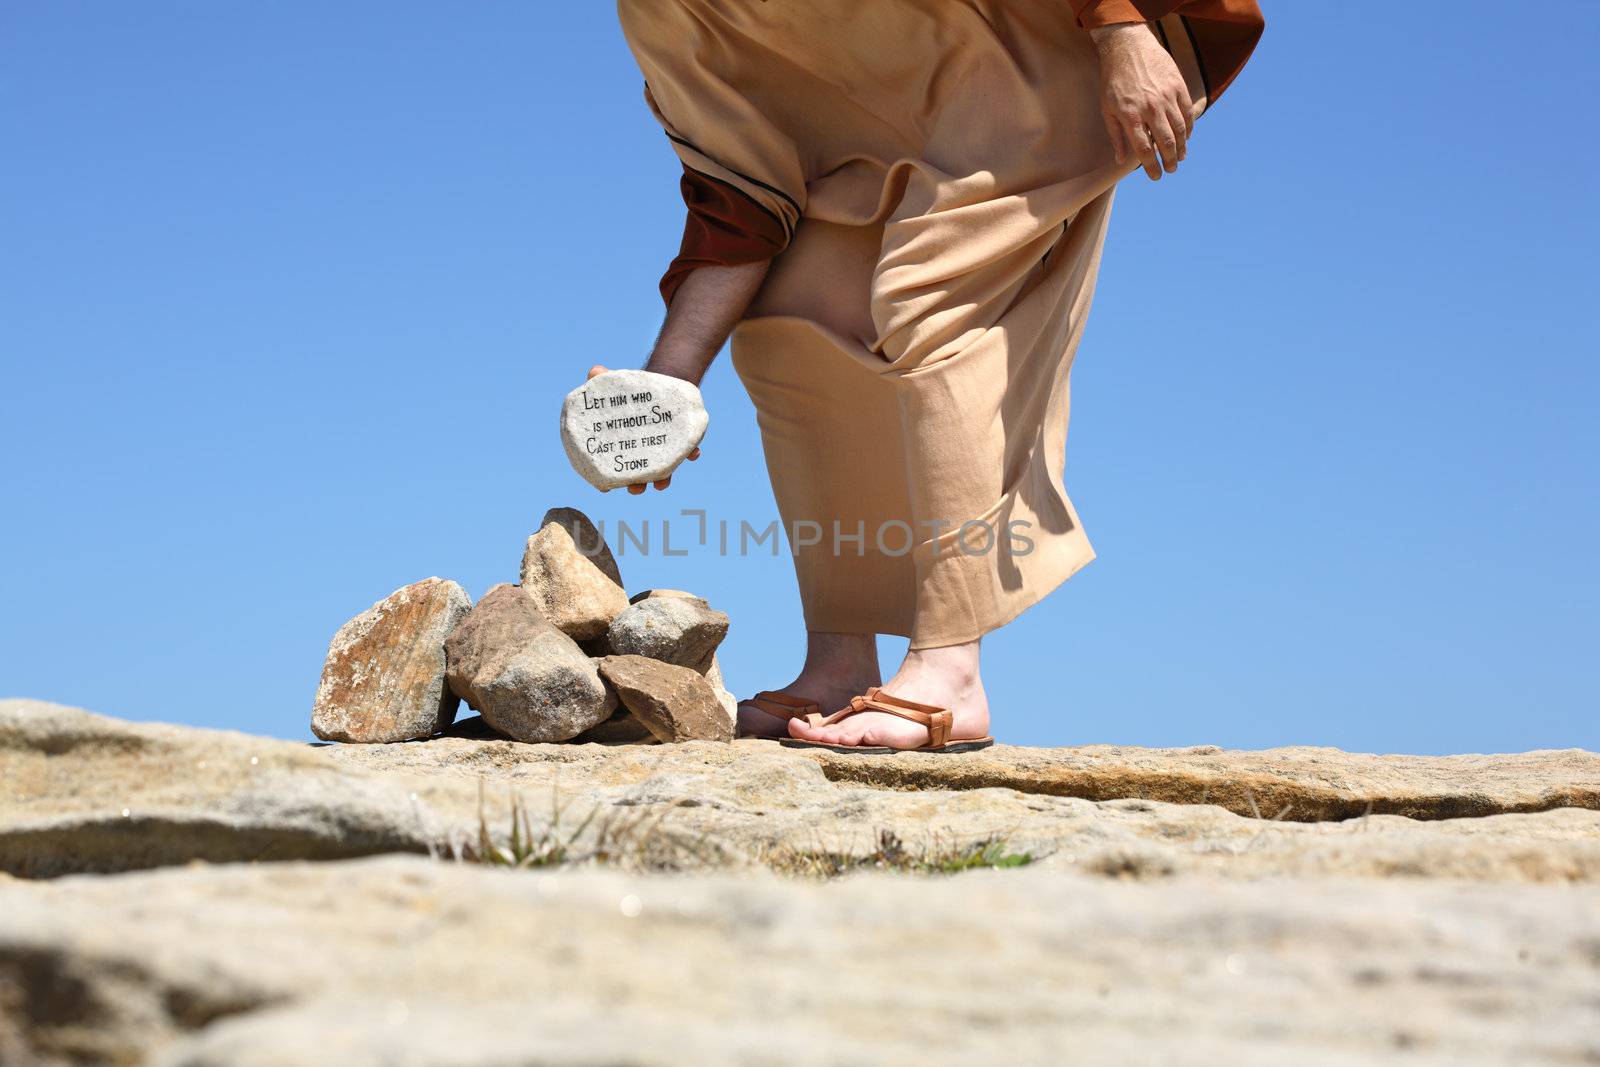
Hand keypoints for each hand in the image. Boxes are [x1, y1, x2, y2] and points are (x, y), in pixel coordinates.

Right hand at [587, 365, 700, 493]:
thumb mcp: (615, 384)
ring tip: (662, 484)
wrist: (661, 382)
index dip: (608, 481)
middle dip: (637, 485)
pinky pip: (688, 451)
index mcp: (623, 446)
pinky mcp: (681, 441)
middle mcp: (642, 453)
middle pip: (638, 477)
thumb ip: (602, 380)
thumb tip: (593, 371)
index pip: (613, 469)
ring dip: (664, 480)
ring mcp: (662, 449)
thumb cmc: (631, 390)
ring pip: (664, 471)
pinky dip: (691, 453)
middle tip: (635, 488)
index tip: (606, 488)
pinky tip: (693, 453)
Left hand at [1091, 23, 1194, 180]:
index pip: (1144, 150)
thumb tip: (1120, 160)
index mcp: (1130, 116)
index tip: (1156, 177)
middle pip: (1165, 142)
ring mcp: (1166, 96)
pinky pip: (1187, 112)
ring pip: (1179, 129)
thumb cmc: (1113, 80)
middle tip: (1170, 170)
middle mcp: (1150, 108)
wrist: (1128, 46)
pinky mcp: (1178, 85)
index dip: (1151, 167)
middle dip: (1169, 161)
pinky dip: (1188, 127)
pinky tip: (1186, 137)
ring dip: (1181, 147)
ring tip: (1179, 158)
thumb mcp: (1106, 109)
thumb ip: (1115, 135)